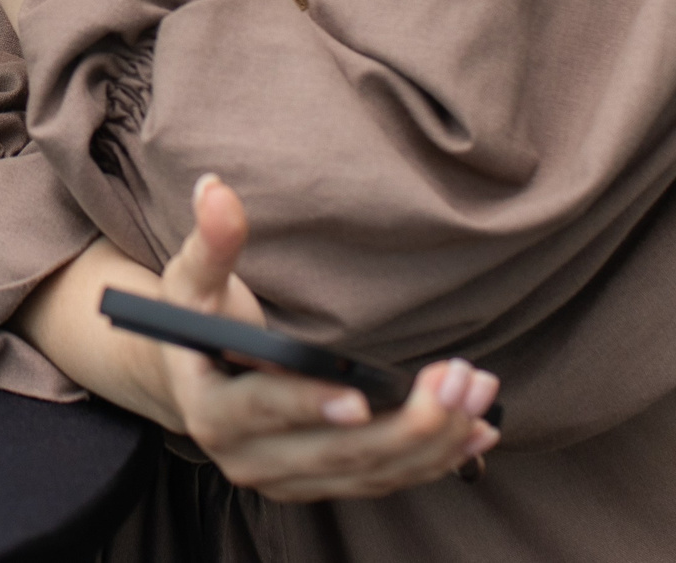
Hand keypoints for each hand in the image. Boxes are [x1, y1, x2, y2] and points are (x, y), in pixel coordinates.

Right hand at [151, 177, 498, 501]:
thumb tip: (213, 189)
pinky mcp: (320, 485)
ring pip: (369, 472)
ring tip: (480, 396)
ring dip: (433, 441)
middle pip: (334, 453)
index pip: (262, 410)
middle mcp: (247, 460)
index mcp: (210, 410)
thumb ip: (211, 241)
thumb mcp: (195, 279)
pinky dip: (433, 460)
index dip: (309, 404)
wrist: (195, 378)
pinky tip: (478, 432)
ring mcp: (286, 480)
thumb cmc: (199, 320)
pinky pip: (382, 480)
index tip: (359, 397)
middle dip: (405, 424)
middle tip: (457, 381)